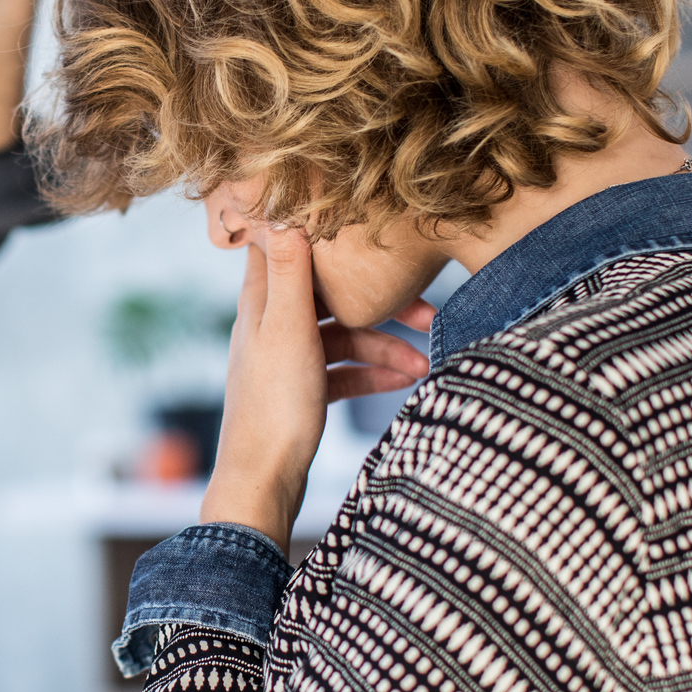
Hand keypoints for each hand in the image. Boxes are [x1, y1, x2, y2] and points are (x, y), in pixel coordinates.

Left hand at [200, 227, 431, 546]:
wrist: (263, 482)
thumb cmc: (272, 407)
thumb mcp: (288, 331)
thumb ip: (291, 274)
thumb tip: (284, 208)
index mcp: (263, 301)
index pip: (288, 245)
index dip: (319, 228)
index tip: (357, 215)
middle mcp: (272, 323)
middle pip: (331, 295)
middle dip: (379, 303)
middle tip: (428, 310)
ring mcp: (288, 357)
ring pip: (345, 336)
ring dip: (385, 347)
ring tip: (424, 365)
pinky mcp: (302, 390)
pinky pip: (345, 371)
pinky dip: (373, 374)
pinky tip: (407, 382)